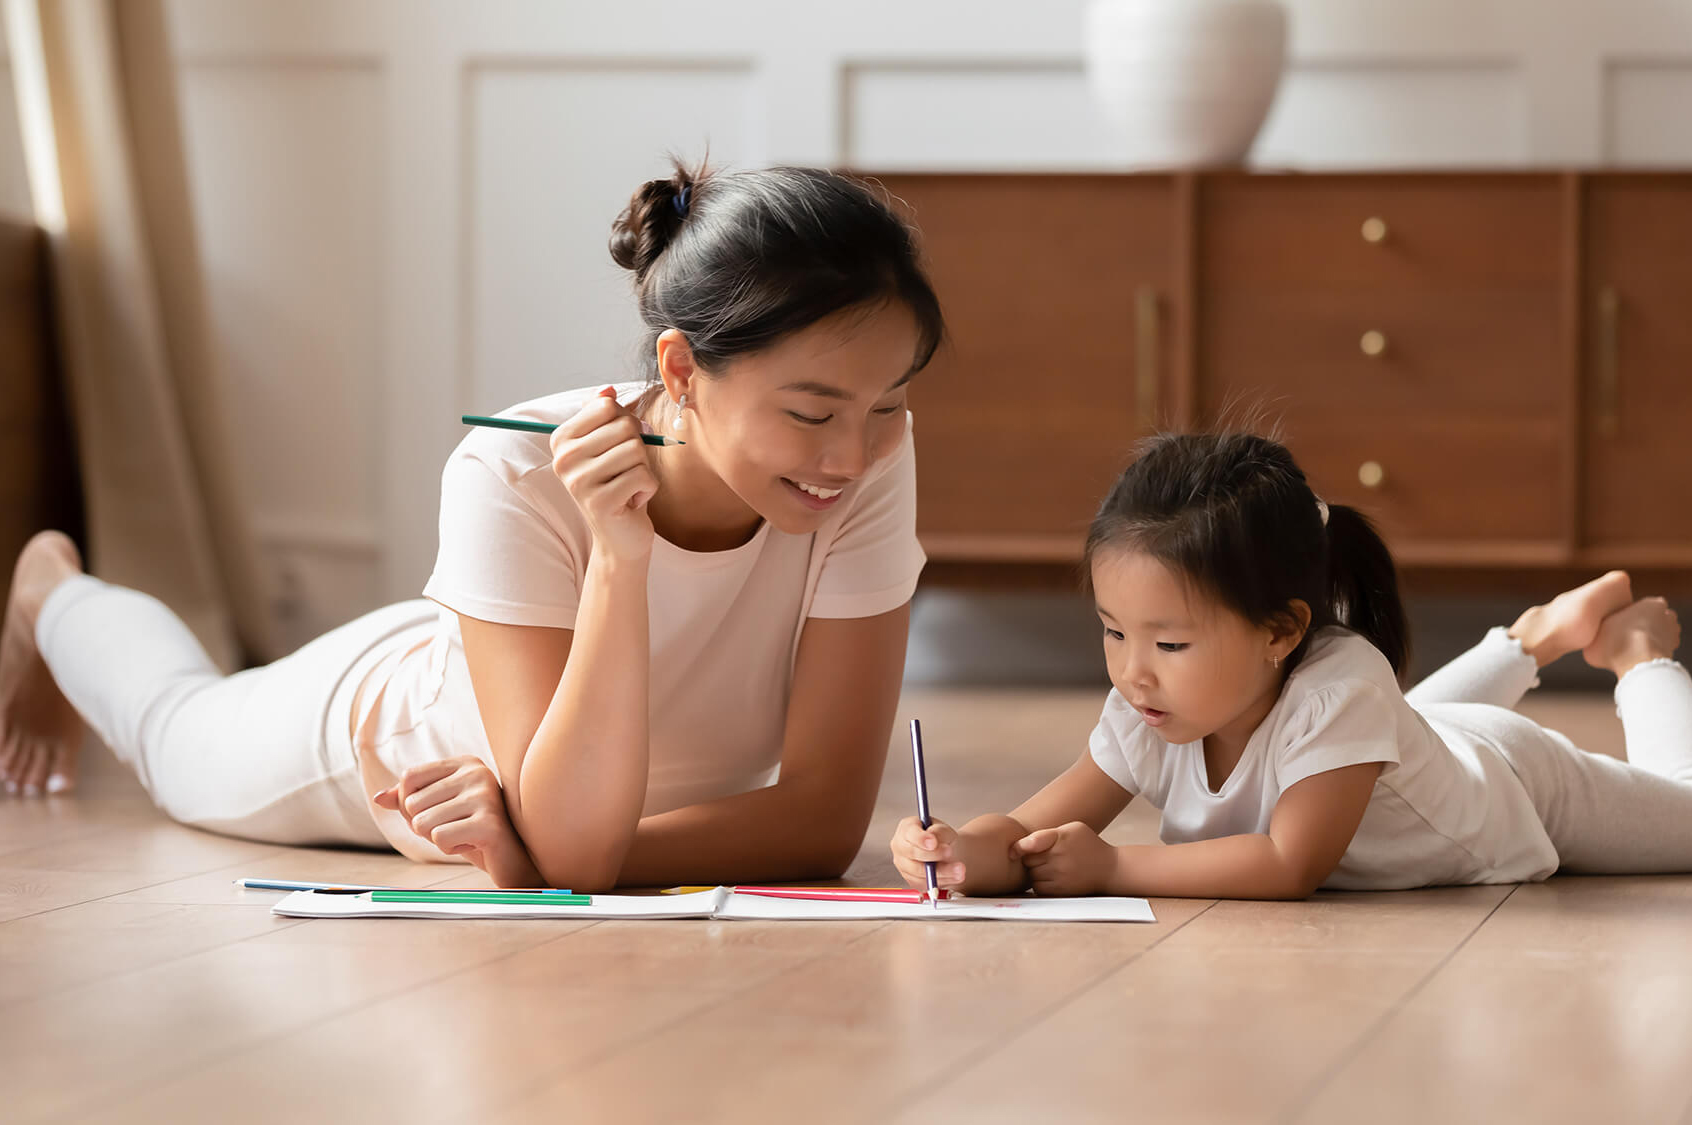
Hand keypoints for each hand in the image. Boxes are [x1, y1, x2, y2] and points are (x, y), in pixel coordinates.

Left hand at [373, 757, 529, 877]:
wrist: (512, 857)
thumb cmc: (472, 830)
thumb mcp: (438, 810)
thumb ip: (409, 800)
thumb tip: (379, 798)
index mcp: (466, 763)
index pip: (409, 778)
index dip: (411, 804)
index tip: (441, 811)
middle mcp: (477, 773)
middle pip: (412, 803)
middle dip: (426, 825)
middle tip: (457, 827)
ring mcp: (485, 796)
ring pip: (422, 824)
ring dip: (438, 839)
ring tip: (465, 835)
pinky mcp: (489, 824)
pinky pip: (440, 839)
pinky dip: (450, 849)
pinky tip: (473, 845)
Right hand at [550, 386, 657, 560]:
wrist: (620, 534)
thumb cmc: (617, 483)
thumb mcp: (609, 445)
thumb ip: (605, 415)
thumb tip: (608, 389)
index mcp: (561, 440)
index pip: (606, 406)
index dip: (626, 422)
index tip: (620, 444)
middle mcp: (563, 460)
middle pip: (624, 427)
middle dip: (638, 447)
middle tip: (626, 469)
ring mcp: (578, 482)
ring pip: (636, 451)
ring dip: (643, 469)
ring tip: (628, 485)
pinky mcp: (599, 503)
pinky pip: (643, 476)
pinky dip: (648, 488)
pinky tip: (631, 500)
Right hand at [890, 815, 965, 891]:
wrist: (949, 854)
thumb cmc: (943, 838)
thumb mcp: (944, 830)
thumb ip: (938, 831)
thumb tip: (933, 837)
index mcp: (906, 829)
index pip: (910, 833)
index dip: (921, 839)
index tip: (933, 843)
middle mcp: (900, 847)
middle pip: (911, 853)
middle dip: (932, 855)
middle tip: (949, 852)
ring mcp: (904, 866)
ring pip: (919, 872)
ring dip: (942, 871)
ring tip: (960, 869)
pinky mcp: (912, 881)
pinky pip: (925, 884)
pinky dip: (943, 881)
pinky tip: (955, 876)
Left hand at [1013, 821, 1117, 895]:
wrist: (1110, 868)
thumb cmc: (1088, 845)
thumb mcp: (1073, 829)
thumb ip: (1048, 833)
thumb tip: (1021, 846)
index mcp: (1061, 838)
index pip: (1032, 843)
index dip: (1019, 847)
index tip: (1013, 852)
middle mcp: (1060, 858)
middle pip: (1028, 861)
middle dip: (1031, 859)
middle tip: (1042, 857)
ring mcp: (1060, 876)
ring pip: (1032, 875)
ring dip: (1035, 872)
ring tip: (1048, 867)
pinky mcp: (1062, 891)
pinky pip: (1039, 888)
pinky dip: (1040, 884)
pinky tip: (1050, 878)